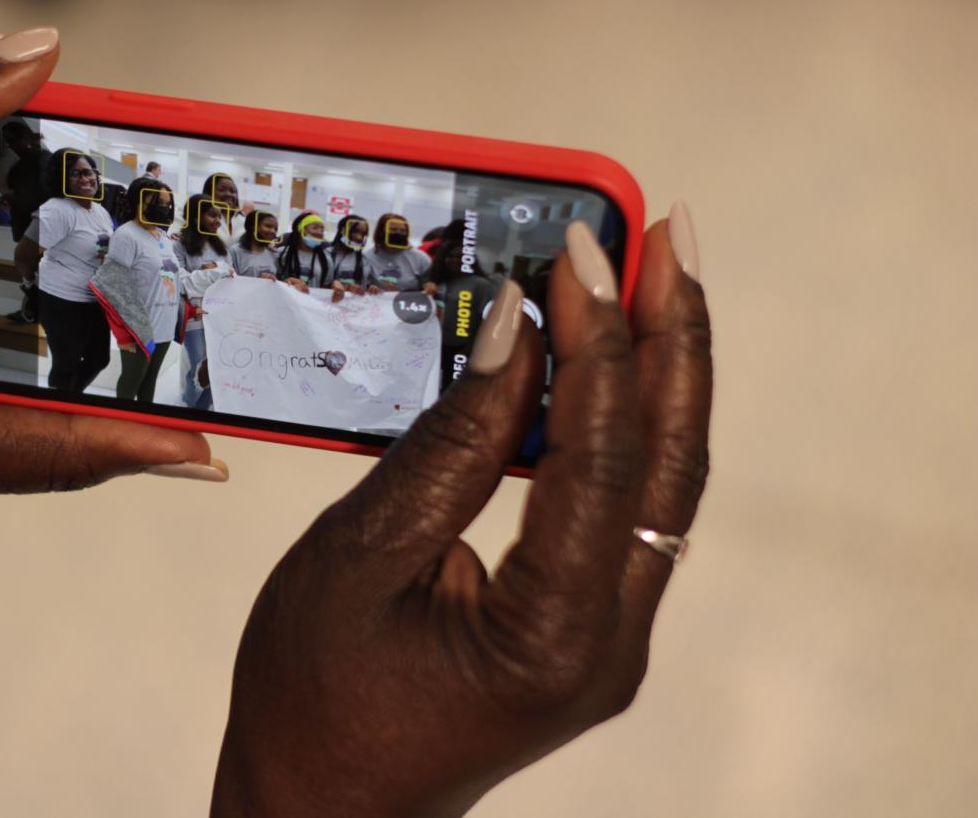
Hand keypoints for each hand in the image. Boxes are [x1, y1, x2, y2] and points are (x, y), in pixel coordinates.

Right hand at [212, 219, 710, 816]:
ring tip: (650, 275)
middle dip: (674, 335)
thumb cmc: (314, 695)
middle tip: (665, 229)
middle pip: (671, 461)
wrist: (319, 804)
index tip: (577, 248)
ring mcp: (607, 636)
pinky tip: (605, 361)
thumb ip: (446, 445)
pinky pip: (625, 503)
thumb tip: (512, 334)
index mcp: (554, 634)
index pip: (601, 458)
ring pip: (661, 481)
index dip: (596, 342)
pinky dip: (622, 421)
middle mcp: (609, 640)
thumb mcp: (360, 556)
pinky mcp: (584, 621)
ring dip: (659, 372)